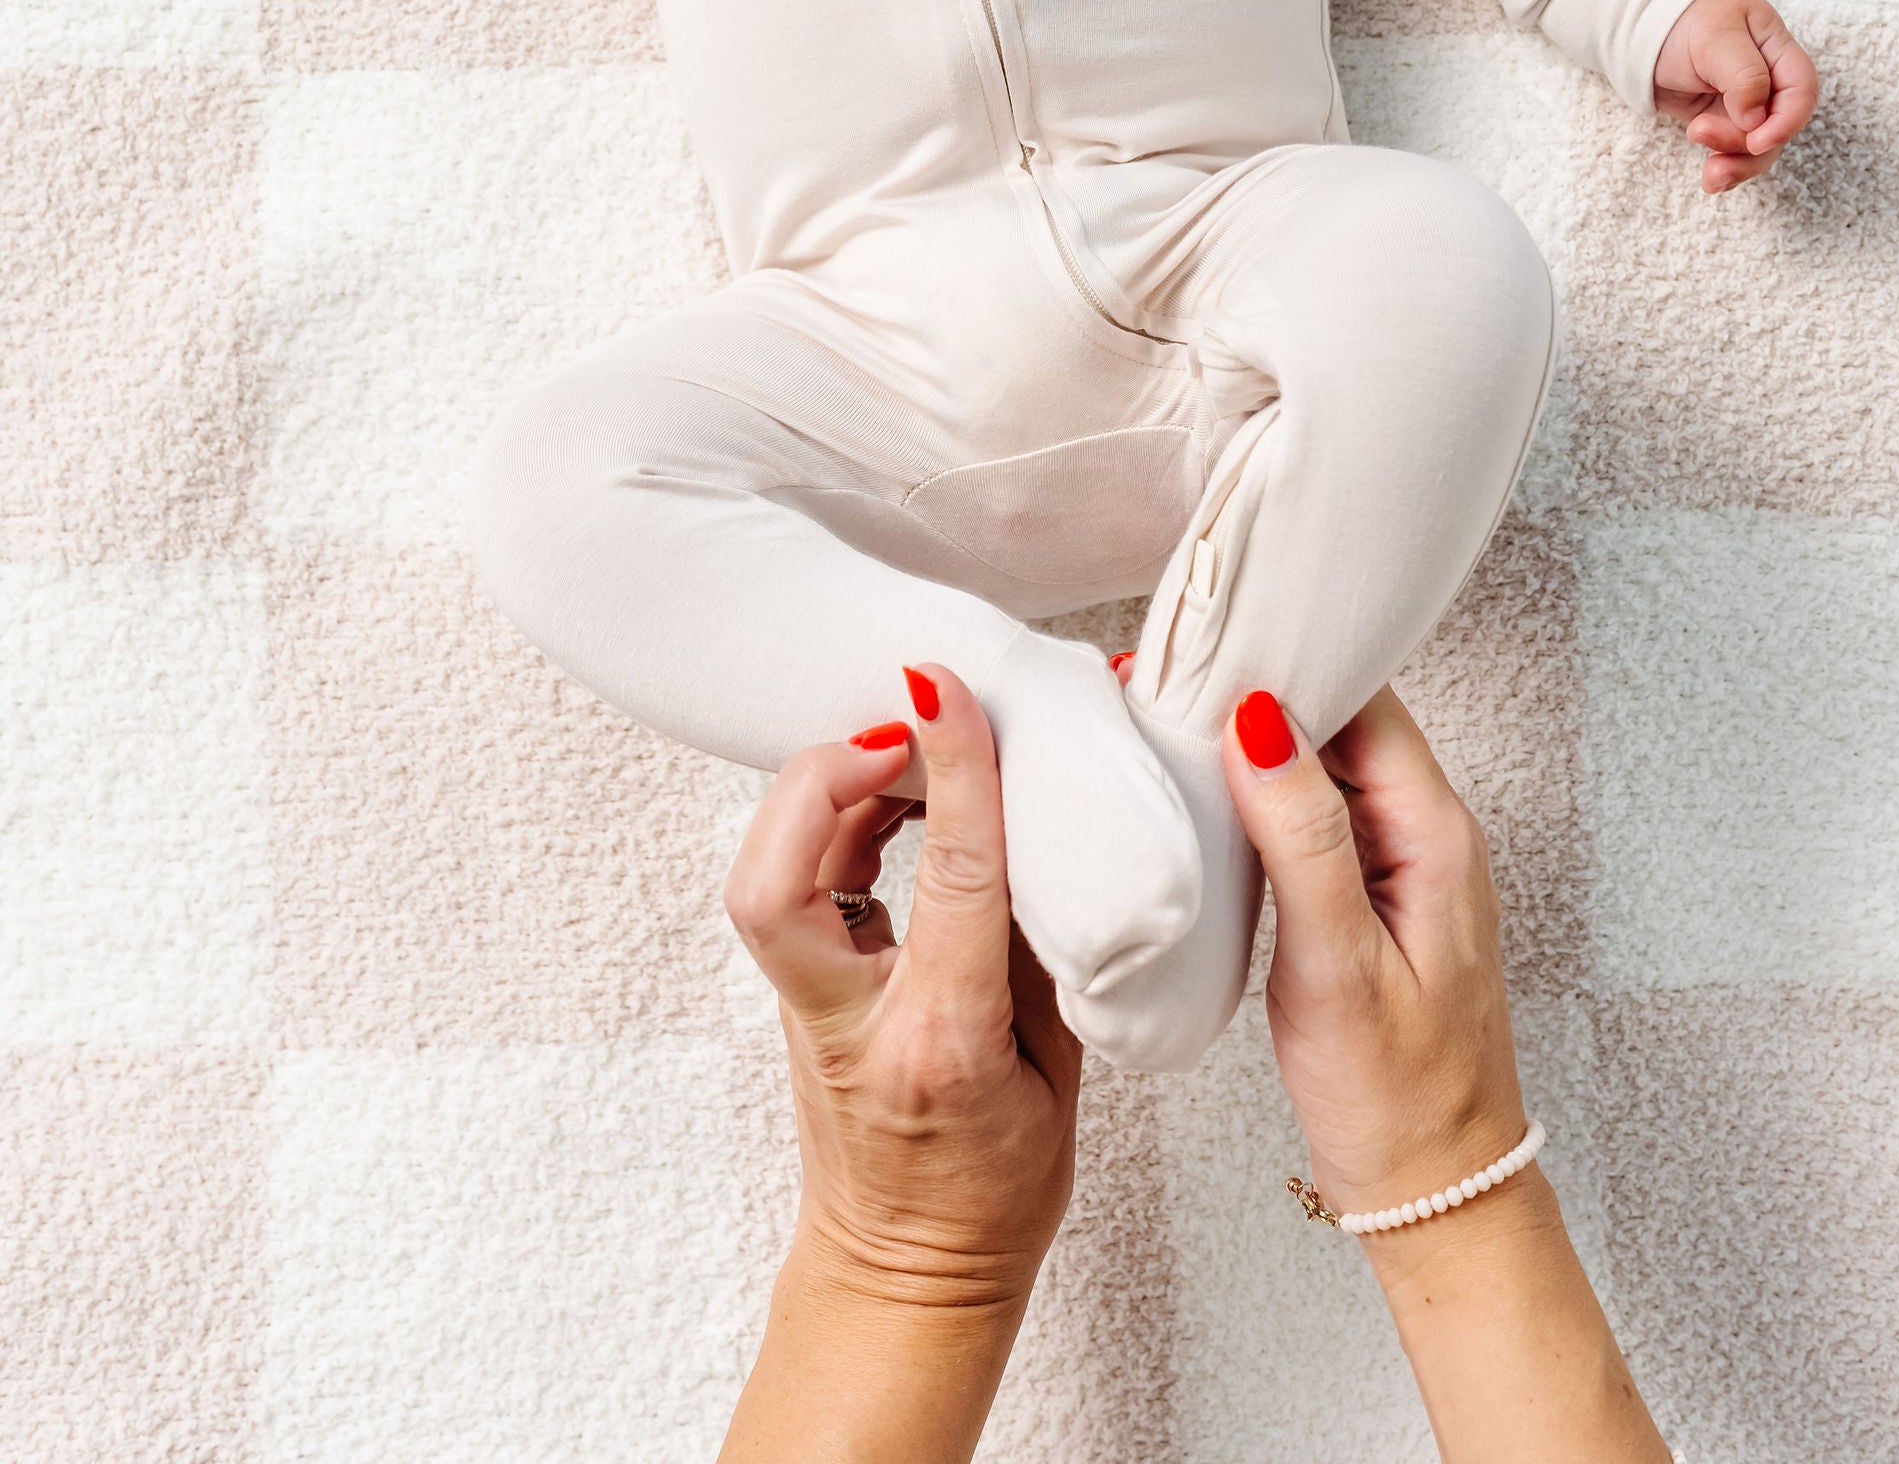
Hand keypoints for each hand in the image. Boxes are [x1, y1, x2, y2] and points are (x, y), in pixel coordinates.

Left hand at [722, 668, 1080, 1313]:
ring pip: (765, 875)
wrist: (905, 1281)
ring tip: (899, 746)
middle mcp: (856, 1021)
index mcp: (943, 1042)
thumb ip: (1050, 951)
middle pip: (781, 874)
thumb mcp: (1061, 1077)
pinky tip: (887, 796)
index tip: (948, 688)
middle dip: (828, 773)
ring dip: (824, 788)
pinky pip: (791, 883)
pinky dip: (832, 821)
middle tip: (901, 721)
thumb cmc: (995, 1197)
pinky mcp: (798, 1000)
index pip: (947, 879)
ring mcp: (810, 1014)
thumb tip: (1053, 828)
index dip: (951, 772)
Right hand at [1226, 686, 1526, 1221]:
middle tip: (1168, 683)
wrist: (1429, 1194)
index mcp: (1436, 834)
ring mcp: (1396, 867)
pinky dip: (1262, 801)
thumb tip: (1260, 724)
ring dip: (1256, 748)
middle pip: (1342, 724)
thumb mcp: (1339, 965)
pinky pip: (1314, 819)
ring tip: (1173, 727)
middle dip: (1261, 697)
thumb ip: (1303, 839)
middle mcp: (1424, 835)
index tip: (1209, 655)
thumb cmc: (1398, 1098)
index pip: (1364, 703)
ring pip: (1323, 769)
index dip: (1288, 669)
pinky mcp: (1366, 900)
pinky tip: (1210, 804)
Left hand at [1652, 0, 1817, 192]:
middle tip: (1704, 136)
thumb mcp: (1714, 37)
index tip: (1758, 141)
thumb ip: (1744, 75)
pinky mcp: (1724, 121)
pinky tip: (1712, 182)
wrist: (1640, 29)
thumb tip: (1756, 120)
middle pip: (1780, 125)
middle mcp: (1768, 78)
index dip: (1787, 121)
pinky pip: (1735, 152)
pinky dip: (1726, 168)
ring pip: (1759, 146)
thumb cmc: (1681, 20)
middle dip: (1750, 145)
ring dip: (1737, 163)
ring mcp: (1747, 103)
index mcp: (1775, 47)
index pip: (1801, 89)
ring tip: (1709, 175)